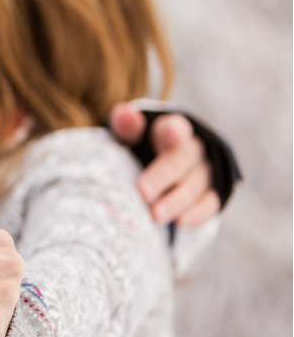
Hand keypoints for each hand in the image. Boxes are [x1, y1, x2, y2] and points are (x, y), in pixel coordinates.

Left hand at [108, 103, 219, 226]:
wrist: (161, 164)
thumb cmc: (141, 147)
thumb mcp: (131, 135)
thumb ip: (126, 125)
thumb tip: (125, 113)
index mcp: (171, 130)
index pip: (175, 128)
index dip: (174, 132)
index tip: (172, 136)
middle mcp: (192, 149)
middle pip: (182, 161)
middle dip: (163, 177)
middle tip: (143, 193)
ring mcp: (204, 173)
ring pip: (195, 185)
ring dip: (176, 201)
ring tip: (155, 215)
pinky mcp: (211, 194)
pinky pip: (209, 204)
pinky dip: (197, 214)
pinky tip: (180, 223)